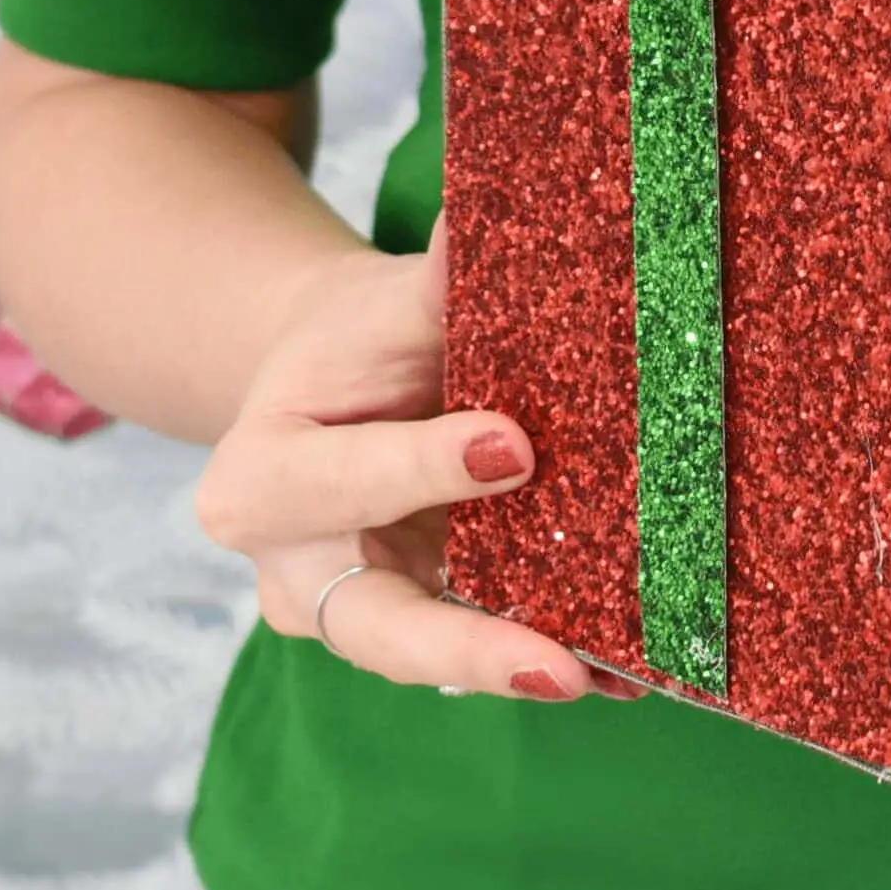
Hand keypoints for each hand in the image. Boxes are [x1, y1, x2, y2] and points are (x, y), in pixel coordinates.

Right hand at [194, 221, 637, 702]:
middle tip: (559, 666)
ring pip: (443, 654)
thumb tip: (498, 217)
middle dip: (469, 650)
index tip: (516, 445)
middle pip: (379, 627)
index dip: (426, 469)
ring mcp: (363, 615)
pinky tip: (632, 665)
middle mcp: (299, 575)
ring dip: (532, 662)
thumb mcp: (380, 303)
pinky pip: (487, 650)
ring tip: (627, 672)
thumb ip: (436, 283)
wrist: (339, 384)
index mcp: (258, 481)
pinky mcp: (427, 627)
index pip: (345, 479)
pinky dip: (558, 655)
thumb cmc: (357, 338)